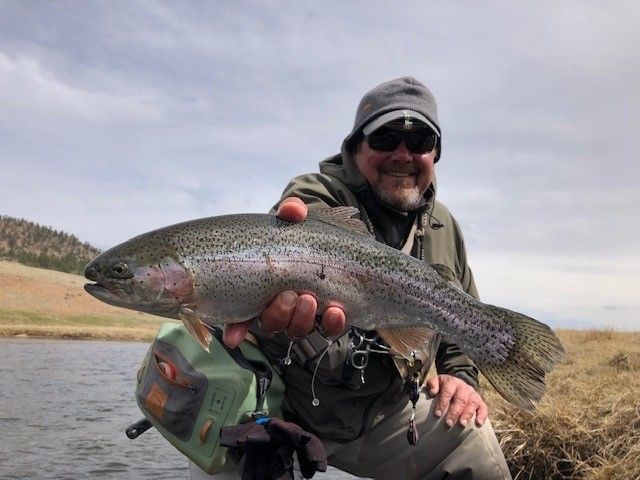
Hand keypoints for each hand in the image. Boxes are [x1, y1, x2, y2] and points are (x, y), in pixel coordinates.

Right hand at [222, 197, 345, 347]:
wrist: (339, 242)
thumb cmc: (306, 235)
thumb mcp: (295, 222)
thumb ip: (291, 213)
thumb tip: (292, 209)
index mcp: (264, 288)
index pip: (243, 315)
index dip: (236, 328)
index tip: (232, 338)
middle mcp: (282, 305)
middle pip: (273, 323)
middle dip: (278, 314)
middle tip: (289, 295)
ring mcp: (307, 313)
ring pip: (298, 329)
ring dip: (301, 319)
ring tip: (310, 299)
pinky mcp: (331, 315)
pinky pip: (329, 328)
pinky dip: (332, 323)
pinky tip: (336, 311)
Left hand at [426, 374, 487, 427]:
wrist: (458, 384)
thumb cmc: (444, 387)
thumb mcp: (437, 382)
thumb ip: (432, 385)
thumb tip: (432, 393)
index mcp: (452, 382)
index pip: (447, 392)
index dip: (443, 403)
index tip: (437, 414)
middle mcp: (464, 387)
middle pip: (460, 399)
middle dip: (454, 412)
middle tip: (448, 423)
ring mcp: (473, 394)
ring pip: (472, 403)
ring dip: (467, 414)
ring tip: (462, 424)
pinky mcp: (480, 401)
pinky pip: (484, 408)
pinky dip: (482, 415)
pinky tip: (478, 423)